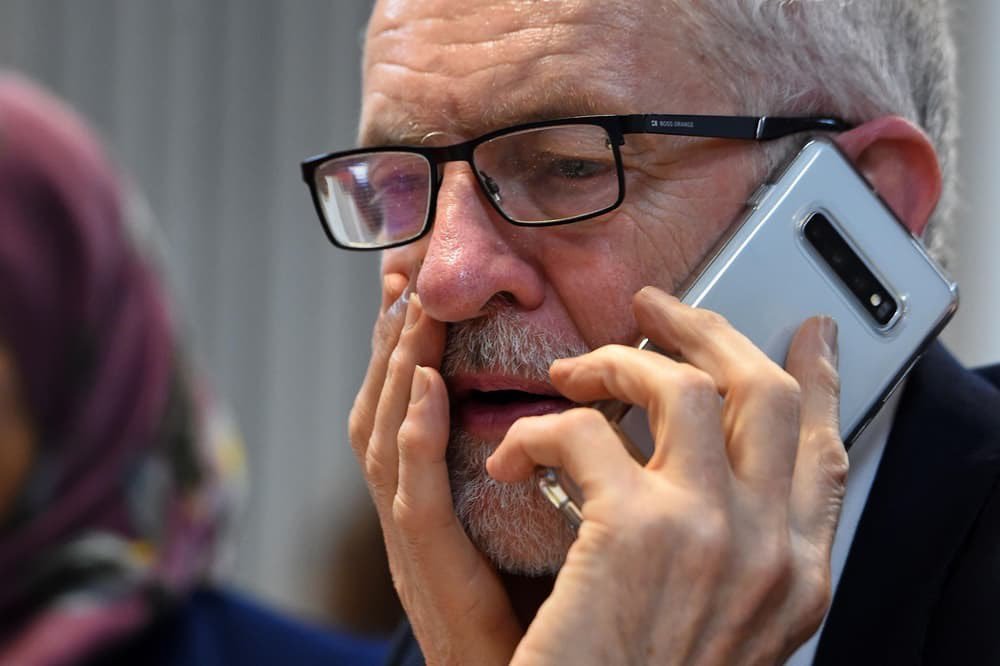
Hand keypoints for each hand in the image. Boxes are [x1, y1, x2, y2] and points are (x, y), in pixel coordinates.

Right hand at [349, 274, 520, 664]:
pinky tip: (423, 390)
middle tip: (402, 273)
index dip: (406, 345)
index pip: (408, 406)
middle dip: (390, 336)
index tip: (416, 286)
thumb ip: (546, 473)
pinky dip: (416, 440)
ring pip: (385, 439)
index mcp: (434, 504)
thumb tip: (588, 412)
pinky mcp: (432, 576)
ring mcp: (413, 546)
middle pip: (383, 408)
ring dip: (398, 366)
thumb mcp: (536, 533)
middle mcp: (412, 515)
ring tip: (413, 309)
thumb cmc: (538, 628)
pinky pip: (416, 499)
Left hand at [488, 286, 846, 664]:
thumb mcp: (719, 625)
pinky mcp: (634, 530)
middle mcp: (767, 549)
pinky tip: (512, 456)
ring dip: (614, 363)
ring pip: (679, 386)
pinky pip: (582, 430)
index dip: (817, 381)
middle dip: (706, 332)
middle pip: (761, 391)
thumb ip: (738, 551)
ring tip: (571, 376)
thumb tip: (725, 474)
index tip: (806, 336)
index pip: (824, 449)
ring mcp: (708, 533)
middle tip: (657, 312)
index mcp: (793, 574)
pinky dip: (536, 429)